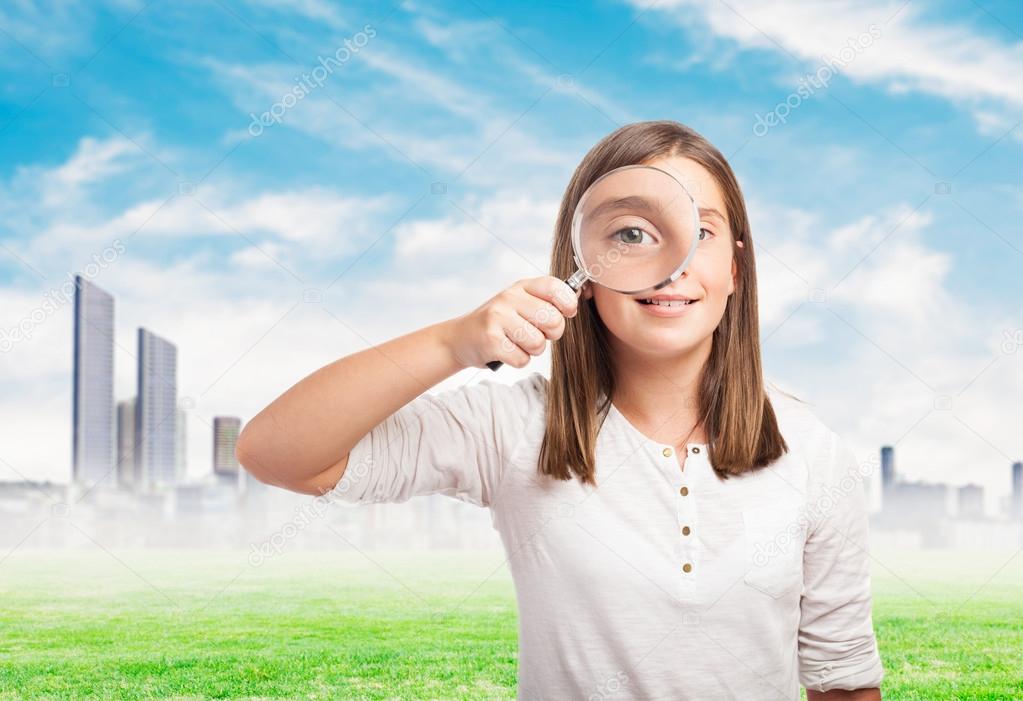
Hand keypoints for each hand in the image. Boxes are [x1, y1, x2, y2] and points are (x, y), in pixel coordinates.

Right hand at [443, 276, 578, 369]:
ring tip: (517, 343)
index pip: (555, 287)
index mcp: (522, 286)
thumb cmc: (500, 323)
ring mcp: (498, 317)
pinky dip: (517, 360)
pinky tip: (506, 351)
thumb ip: (547, 301)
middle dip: (550, 334)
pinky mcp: (490, 340)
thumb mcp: (521, 303)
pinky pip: (522, 358)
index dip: (568, 303)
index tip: (567, 313)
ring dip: (532, 350)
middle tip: (536, 334)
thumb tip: (583, 294)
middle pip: (552, 320)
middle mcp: (509, 297)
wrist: (460, 338)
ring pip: (538, 343)